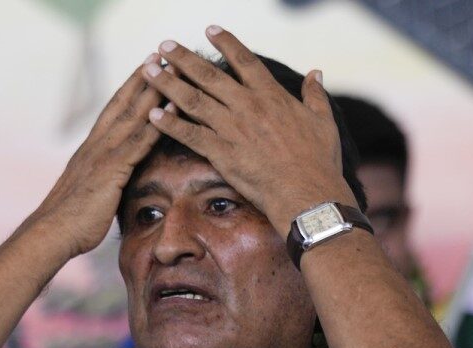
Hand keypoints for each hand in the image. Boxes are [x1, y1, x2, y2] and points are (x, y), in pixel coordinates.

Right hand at [22, 54, 174, 257]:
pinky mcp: (111, 169)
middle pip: (123, 104)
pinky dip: (156, 122)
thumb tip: (111, 183)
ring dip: (153, 91)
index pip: (112, 112)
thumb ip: (102, 181)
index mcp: (91, 150)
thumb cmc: (69, 221)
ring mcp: (103, 155)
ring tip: (171, 69)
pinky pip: (139, 141)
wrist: (52, 233)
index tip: (142, 69)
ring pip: (132, 115)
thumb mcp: (88, 194)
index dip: (128, 89)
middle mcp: (96, 145)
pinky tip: (171, 107)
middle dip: (142, 78)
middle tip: (160, 55)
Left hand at [142, 27, 356, 237]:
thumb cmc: (318, 160)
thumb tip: (316, 72)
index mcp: (271, 95)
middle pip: (209, 75)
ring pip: (193, 100)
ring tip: (149, 70)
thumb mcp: (323, 120)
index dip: (226, 42)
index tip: (209, 29)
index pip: (244, 60)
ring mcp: (232, 128)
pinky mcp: (221, 153)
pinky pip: (190, 135)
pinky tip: (153, 114)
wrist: (307, 192)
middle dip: (183, 58)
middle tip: (164, 45)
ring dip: (168, 84)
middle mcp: (247, 106)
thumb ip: (315, 94)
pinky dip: (171, 124)